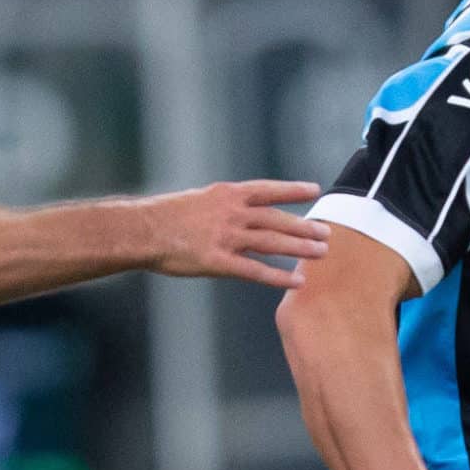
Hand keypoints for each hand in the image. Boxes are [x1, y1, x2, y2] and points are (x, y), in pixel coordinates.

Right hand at [145, 181, 330, 290]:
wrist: (143, 230)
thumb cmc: (166, 216)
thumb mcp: (199, 199)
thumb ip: (224, 205)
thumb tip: (241, 208)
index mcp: (227, 194)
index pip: (268, 189)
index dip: (293, 189)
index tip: (314, 189)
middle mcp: (232, 213)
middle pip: (277, 219)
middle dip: (304, 226)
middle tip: (327, 233)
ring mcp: (226, 237)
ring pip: (272, 242)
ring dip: (299, 248)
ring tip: (321, 254)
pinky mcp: (218, 262)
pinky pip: (254, 270)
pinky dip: (277, 276)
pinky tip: (296, 280)